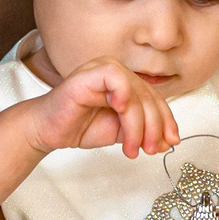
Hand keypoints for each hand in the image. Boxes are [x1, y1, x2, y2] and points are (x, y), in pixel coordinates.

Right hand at [25, 58, 180, 158]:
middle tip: (149, 149)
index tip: (170, 142)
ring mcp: (103, 69)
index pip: (155, 99)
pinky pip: (115, 78)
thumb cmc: (79, 127)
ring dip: (138, 124)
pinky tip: (120, 112)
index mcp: (126, 83)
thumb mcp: (120, 133)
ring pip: (136, 93)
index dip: (166, 121)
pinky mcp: (89, 73)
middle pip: (149, 97)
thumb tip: (167, 142)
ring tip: (131, 147)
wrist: (48, 131)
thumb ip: (142, 132)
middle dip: (153, 127)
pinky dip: (124, 95)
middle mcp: (117, 72)